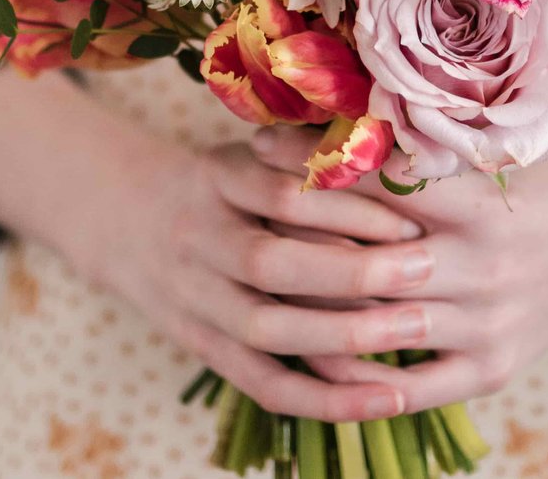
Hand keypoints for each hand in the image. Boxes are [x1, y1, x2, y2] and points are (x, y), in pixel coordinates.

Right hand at [0, 67, 436, 420]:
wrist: (123, 217)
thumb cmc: (220, 180)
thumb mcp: (250, 148)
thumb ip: (309, 157)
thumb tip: (404, 165)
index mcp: (216, 178)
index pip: (281, 192)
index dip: (347, 203)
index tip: (414, 211)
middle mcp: (199, 238)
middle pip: (270, 262)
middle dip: (350, 268)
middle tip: (424, 268)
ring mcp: (195, 298)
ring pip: (265, 328)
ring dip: (342, 334)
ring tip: (414, 330)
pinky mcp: (204, 347)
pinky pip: (263, 382)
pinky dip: (323, 399)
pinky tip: (383, 399)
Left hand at [251, 124, 547, 412]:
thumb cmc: (541, 178)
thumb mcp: (498, 144)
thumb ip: (427, 133)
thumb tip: (341, 89)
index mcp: (482, 203)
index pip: (383, 182)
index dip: (319, 163)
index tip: (260, 143)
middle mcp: (483, 268)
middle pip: (371, 261)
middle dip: (301, 242)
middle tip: (240, 220)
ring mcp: (486, 325)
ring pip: (380, 328)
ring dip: (314, 312)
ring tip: (255, 290)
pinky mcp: (490, 369)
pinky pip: (413, 388)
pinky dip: (359, 382)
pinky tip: (308, 360)